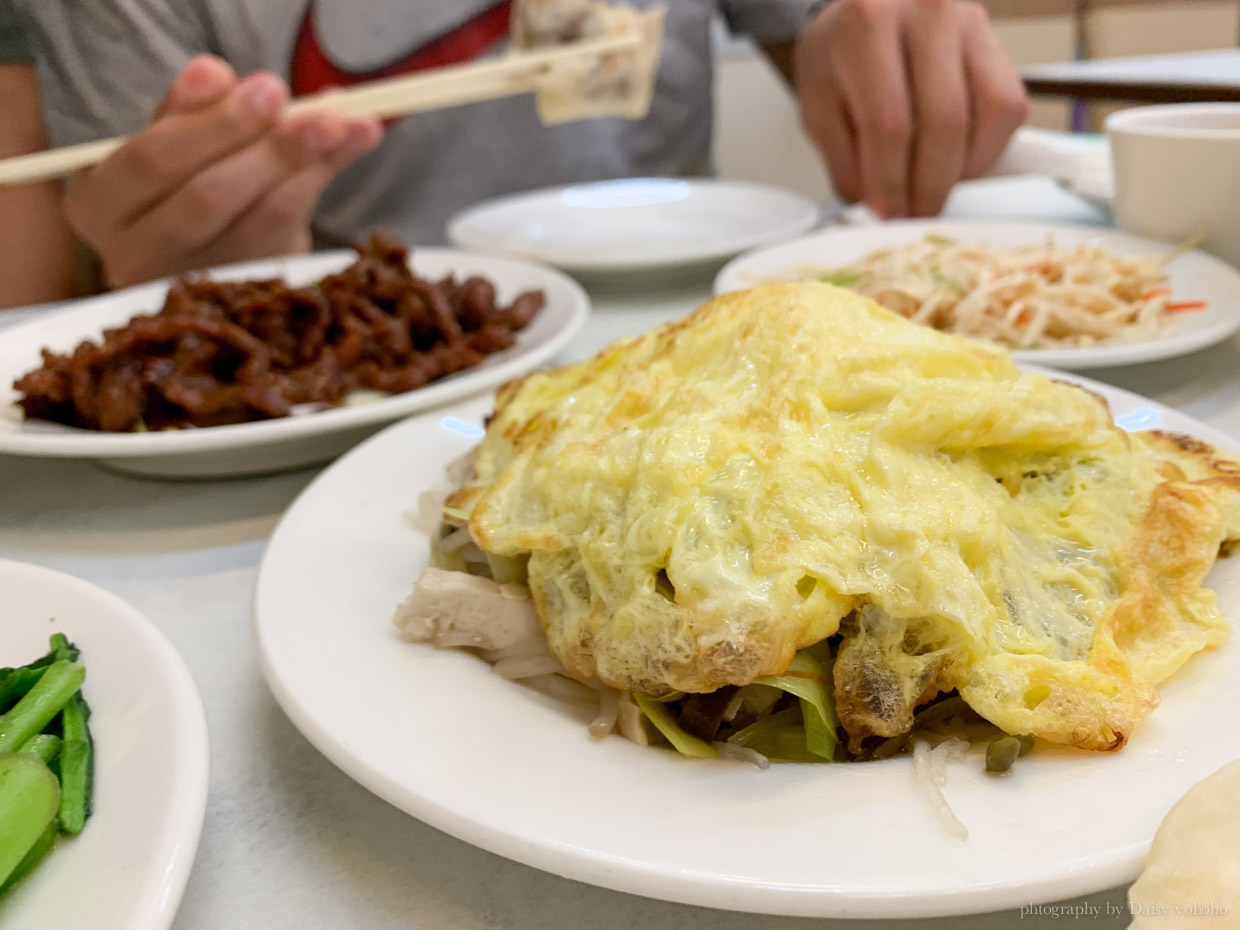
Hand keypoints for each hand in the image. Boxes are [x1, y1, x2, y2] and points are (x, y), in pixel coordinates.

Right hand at [64, 55, 382, 289]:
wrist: (209, 252)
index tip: (269, 89)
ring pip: (262, 220)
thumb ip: (188, 109)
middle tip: (319, 114)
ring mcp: (197, 288)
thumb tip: (214, 73)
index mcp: (99, 208)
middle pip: (208, 198)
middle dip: (270, 149)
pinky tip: (356, 144)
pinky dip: (327, 183)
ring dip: (312, 165)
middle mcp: (136, 259)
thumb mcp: (172, 142)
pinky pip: (297, 238)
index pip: (150, 162)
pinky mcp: (249, 298)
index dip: (213, 125)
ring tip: (351, 125)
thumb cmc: (179, 185)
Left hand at [795, 0, 1029, 218]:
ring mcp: (968, 22)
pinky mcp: (996, 40)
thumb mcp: (819, 110)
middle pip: (944, 122)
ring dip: (963, 170)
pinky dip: (987, 149)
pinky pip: (1010, 108)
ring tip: (931, 184)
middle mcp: (925, 12)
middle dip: (930, 185)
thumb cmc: (839, 61)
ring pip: (989, 116)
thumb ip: (846, 160)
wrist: (863, 15)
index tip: (888, 211)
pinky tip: (955, 158)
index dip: (892, 181)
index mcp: (866, 27)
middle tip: (914, 212)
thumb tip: (882, 206)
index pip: (890, 123)